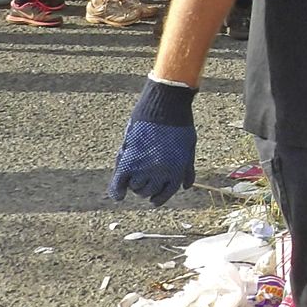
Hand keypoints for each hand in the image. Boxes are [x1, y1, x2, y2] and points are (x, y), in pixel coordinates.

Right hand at [109, 78, 197, 204]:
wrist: (166, 106)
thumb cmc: (179, 124)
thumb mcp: (189, 148)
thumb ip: (187, 169)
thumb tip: (186, 187)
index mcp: (176, 172)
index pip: (165, 194)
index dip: (158, 198)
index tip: (153, 200)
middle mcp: (161, 174)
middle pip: (148, 191)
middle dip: (145, 188)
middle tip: (142, 180)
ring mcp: (144, 167)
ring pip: (135, 186)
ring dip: (134, 183)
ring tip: (133, 175)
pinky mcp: (130, 159)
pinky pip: (120, 182)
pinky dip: (116, 190)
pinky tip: (118, 196)